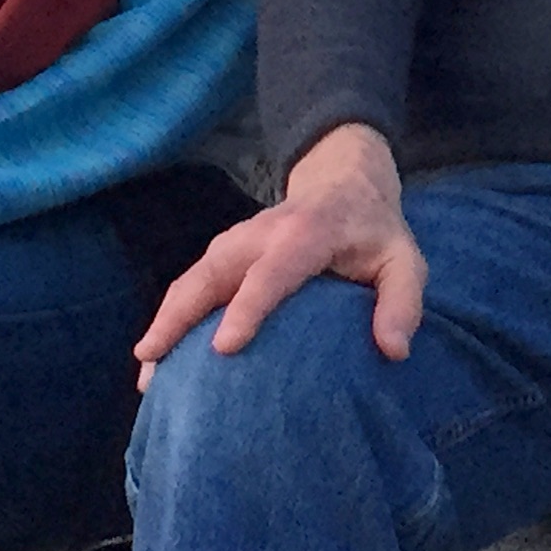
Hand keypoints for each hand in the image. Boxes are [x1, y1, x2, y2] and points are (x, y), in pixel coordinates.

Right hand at [133, 122, 426, 388]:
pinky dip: (171, 313)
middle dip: (180, 313)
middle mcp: (262, 234)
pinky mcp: (226, 252)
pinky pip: (193, 282)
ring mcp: (238, 241)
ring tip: (145, 366)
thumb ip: (403, 302)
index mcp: (307, 234)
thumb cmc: (376, 233)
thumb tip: (393, 351)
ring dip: (166, 317)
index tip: (224, 347)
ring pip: (193, 276)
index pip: (272, 272)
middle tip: (152, 359)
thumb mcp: (405, 261)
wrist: (346, 183)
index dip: (248, 308)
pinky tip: (157, 354)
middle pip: (212, 271)